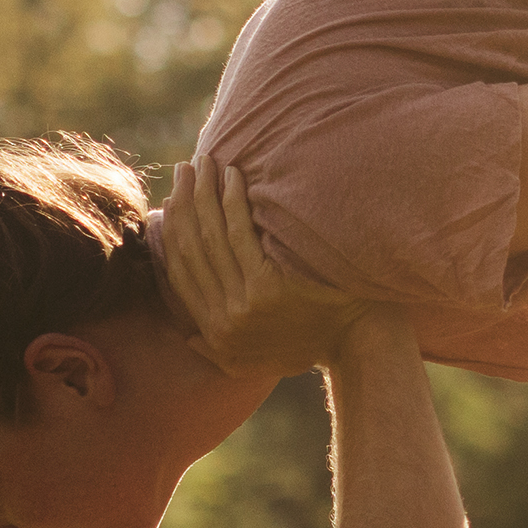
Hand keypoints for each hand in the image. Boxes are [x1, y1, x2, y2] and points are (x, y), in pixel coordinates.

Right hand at [150, 160, 356, 371]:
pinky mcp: (267, 286)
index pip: (179, 273)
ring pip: (211, 237)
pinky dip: (233, 202)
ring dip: (204, 195)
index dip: (172, 232)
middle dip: (183, 203)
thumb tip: (189, 336)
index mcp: (214, 330)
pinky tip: (232, 176)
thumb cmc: (309, 343)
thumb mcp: (252, 363)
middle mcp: (222, 318)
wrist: (354, 343)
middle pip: (190, 248)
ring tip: (204, 164)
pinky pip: (240, 234)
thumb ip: (217, 350)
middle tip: (185, 170)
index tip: (173, 200)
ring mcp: (244, 302)